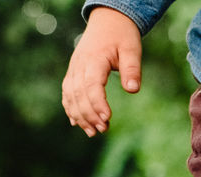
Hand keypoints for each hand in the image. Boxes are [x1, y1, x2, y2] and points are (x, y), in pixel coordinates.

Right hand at [62, 7, 142, 136]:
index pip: (92, 85)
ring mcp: (74, 69)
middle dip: (89, 114)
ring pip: (71, 96)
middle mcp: (80, 65)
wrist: (108, 20)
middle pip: (79, 94)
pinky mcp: (73, 73)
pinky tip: (77, 123)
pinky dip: (70, 108)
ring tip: (92, 133)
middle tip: (103, 130)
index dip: (98, 103)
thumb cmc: (122, 36)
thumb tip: (133, 90)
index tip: (108, 118)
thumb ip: (132, 69)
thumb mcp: (132, 49)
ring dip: (80, 116)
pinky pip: (67, 93)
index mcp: (94, 59)